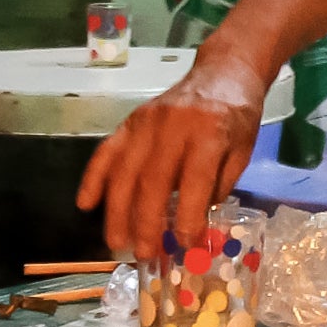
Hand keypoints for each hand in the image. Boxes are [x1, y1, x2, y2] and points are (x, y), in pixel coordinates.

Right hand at [74, 48, 271, 257]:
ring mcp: (147, 121)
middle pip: (152, 179)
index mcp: (210, 132)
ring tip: (117, 243)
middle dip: (145, 222)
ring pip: (124, 170)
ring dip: (117, 211)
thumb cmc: (237, 117)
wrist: (223, 72)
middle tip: (143, 254)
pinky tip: (85, 204)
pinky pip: (107, 151)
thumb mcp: (241, 152)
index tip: (184, 245)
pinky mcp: (131, 120)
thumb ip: (216, 187)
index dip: (187, 215)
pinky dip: (93, 178)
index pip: (194, 179)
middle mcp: (174, 125)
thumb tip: (192, 228)